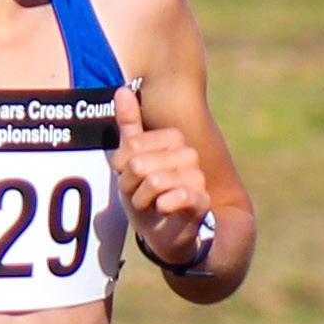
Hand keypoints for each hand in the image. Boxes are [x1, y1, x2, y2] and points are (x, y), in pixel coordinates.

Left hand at [111, 84, 211, 266]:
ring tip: (149, 205)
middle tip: (138, 195)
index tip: (129, 178)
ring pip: (154, 181)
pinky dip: (164, 205)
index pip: (132, 146)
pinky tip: (162, 209)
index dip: (122, 167)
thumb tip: (122, 89)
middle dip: (130, 185)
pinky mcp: (201, 201)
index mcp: (172, 140)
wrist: (165, 233)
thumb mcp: (131, 161)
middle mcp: (188, 154)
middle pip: (140, 163)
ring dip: (141, 200)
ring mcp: (197, 177)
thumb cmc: (147, 195)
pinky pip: (180, 195)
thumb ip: (129, 127)